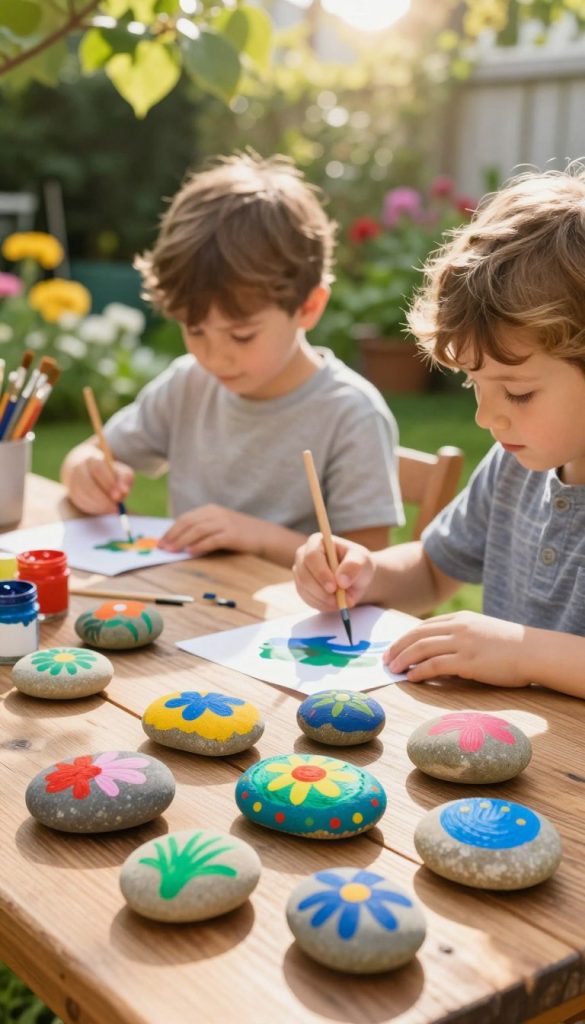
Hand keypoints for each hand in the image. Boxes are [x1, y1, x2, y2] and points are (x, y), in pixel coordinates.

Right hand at [67, 451, 133, 514]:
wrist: (93, 474)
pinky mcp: (73, 493)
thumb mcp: (122, 473)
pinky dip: (93, 508)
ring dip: (98, 505)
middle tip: (115, 508)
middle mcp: (79, 468)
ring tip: (111, 509)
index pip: (98, 469)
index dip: (108, 483)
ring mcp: (74, 481)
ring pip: (83, 495)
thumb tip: (123, 491)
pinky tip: (103, 509)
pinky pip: (81, 502)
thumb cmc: (112, 474)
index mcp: (93, 460)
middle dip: (102, 498)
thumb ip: (124, 479)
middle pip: (87, 484)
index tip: (118, 496)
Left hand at [158, 504, 263, 555]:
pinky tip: (190, 551)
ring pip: (197, 530)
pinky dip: (199, 545)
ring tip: (172, 550)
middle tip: (162, 547)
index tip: (160, 541)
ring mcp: (224, 523)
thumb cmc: (238, 534)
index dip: (171, 530)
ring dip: (182, 540)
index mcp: (210, 510)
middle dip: (173, 535)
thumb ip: (201, 530)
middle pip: (188, 522)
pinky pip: (211, 540)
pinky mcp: (232, 535)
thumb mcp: (218, 526)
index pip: (185, 518)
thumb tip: (178, 542)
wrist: (264, 535)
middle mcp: (215, 513)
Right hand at [293, 532, 374, 611]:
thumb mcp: (362, 560)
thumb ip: (354, 566)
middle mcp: (303, 555)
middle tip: (339, 601)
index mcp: (317, 542)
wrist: (356, 579)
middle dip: (321, 591)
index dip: (321, 573)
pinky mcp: (302, 587)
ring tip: (343, 601)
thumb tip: (341, 580)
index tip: (334, 587)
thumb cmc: (358, 564)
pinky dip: (322, 604)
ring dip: (324, 600)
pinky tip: (335, 603)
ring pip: (304, 589)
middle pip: (304, 575)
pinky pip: (307, 599)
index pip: (311, 556)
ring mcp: (300, 572)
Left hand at [384, 610, 528, 686]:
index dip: (405, 638)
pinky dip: (420, 671)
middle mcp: (459, 627)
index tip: (393, 648)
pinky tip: (412, 678)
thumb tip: (440, 655)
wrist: (534, 651)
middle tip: (386, 660)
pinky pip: (436, 665)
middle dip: (397, 648)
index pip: (424, 626)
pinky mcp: (468, 661)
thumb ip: (461, 637)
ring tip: (393, 670)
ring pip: (422, 648)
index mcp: (461, 618)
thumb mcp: (482, 633)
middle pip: (417, 635)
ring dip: (403, 659)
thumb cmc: (511, 646)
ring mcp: (463, 643)